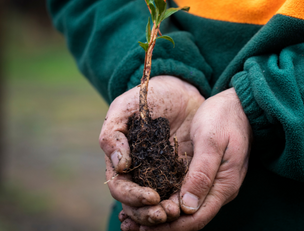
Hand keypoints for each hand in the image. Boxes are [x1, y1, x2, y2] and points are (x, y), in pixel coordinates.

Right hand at [99, 76, 203, 227]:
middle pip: (138, 204)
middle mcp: (140, 172)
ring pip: (158, 203)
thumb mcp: (124, 108)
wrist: (179, 89)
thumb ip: (113, 135)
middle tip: (165, 215)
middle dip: (148, 214)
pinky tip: (189, 208)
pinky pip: (180, 192)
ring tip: (177, 215)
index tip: (152, 197)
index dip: (133, 198)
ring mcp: (161, 173)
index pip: (121, 188)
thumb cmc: (147, 96)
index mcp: (122, 160)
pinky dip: (181, 203)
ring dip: (165, 214)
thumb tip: (120, 167)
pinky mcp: (181, 171)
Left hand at [122, 88, 251, 230]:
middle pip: (188, 218)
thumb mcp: (212, 141)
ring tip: (131, 218)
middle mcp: (217, 190)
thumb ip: (202, 173)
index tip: (144, 227)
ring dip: (159, 214)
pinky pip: (182, 193)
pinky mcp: (202, 174)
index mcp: (224, 185)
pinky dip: (164, 199)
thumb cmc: (225, 118)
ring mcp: (210, 183)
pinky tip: (145, 198)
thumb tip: (188, 206)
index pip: (196, 218)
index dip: (170, 226)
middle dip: (160, 224)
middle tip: (130, 226)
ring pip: (184, 208)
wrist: (237, 106)